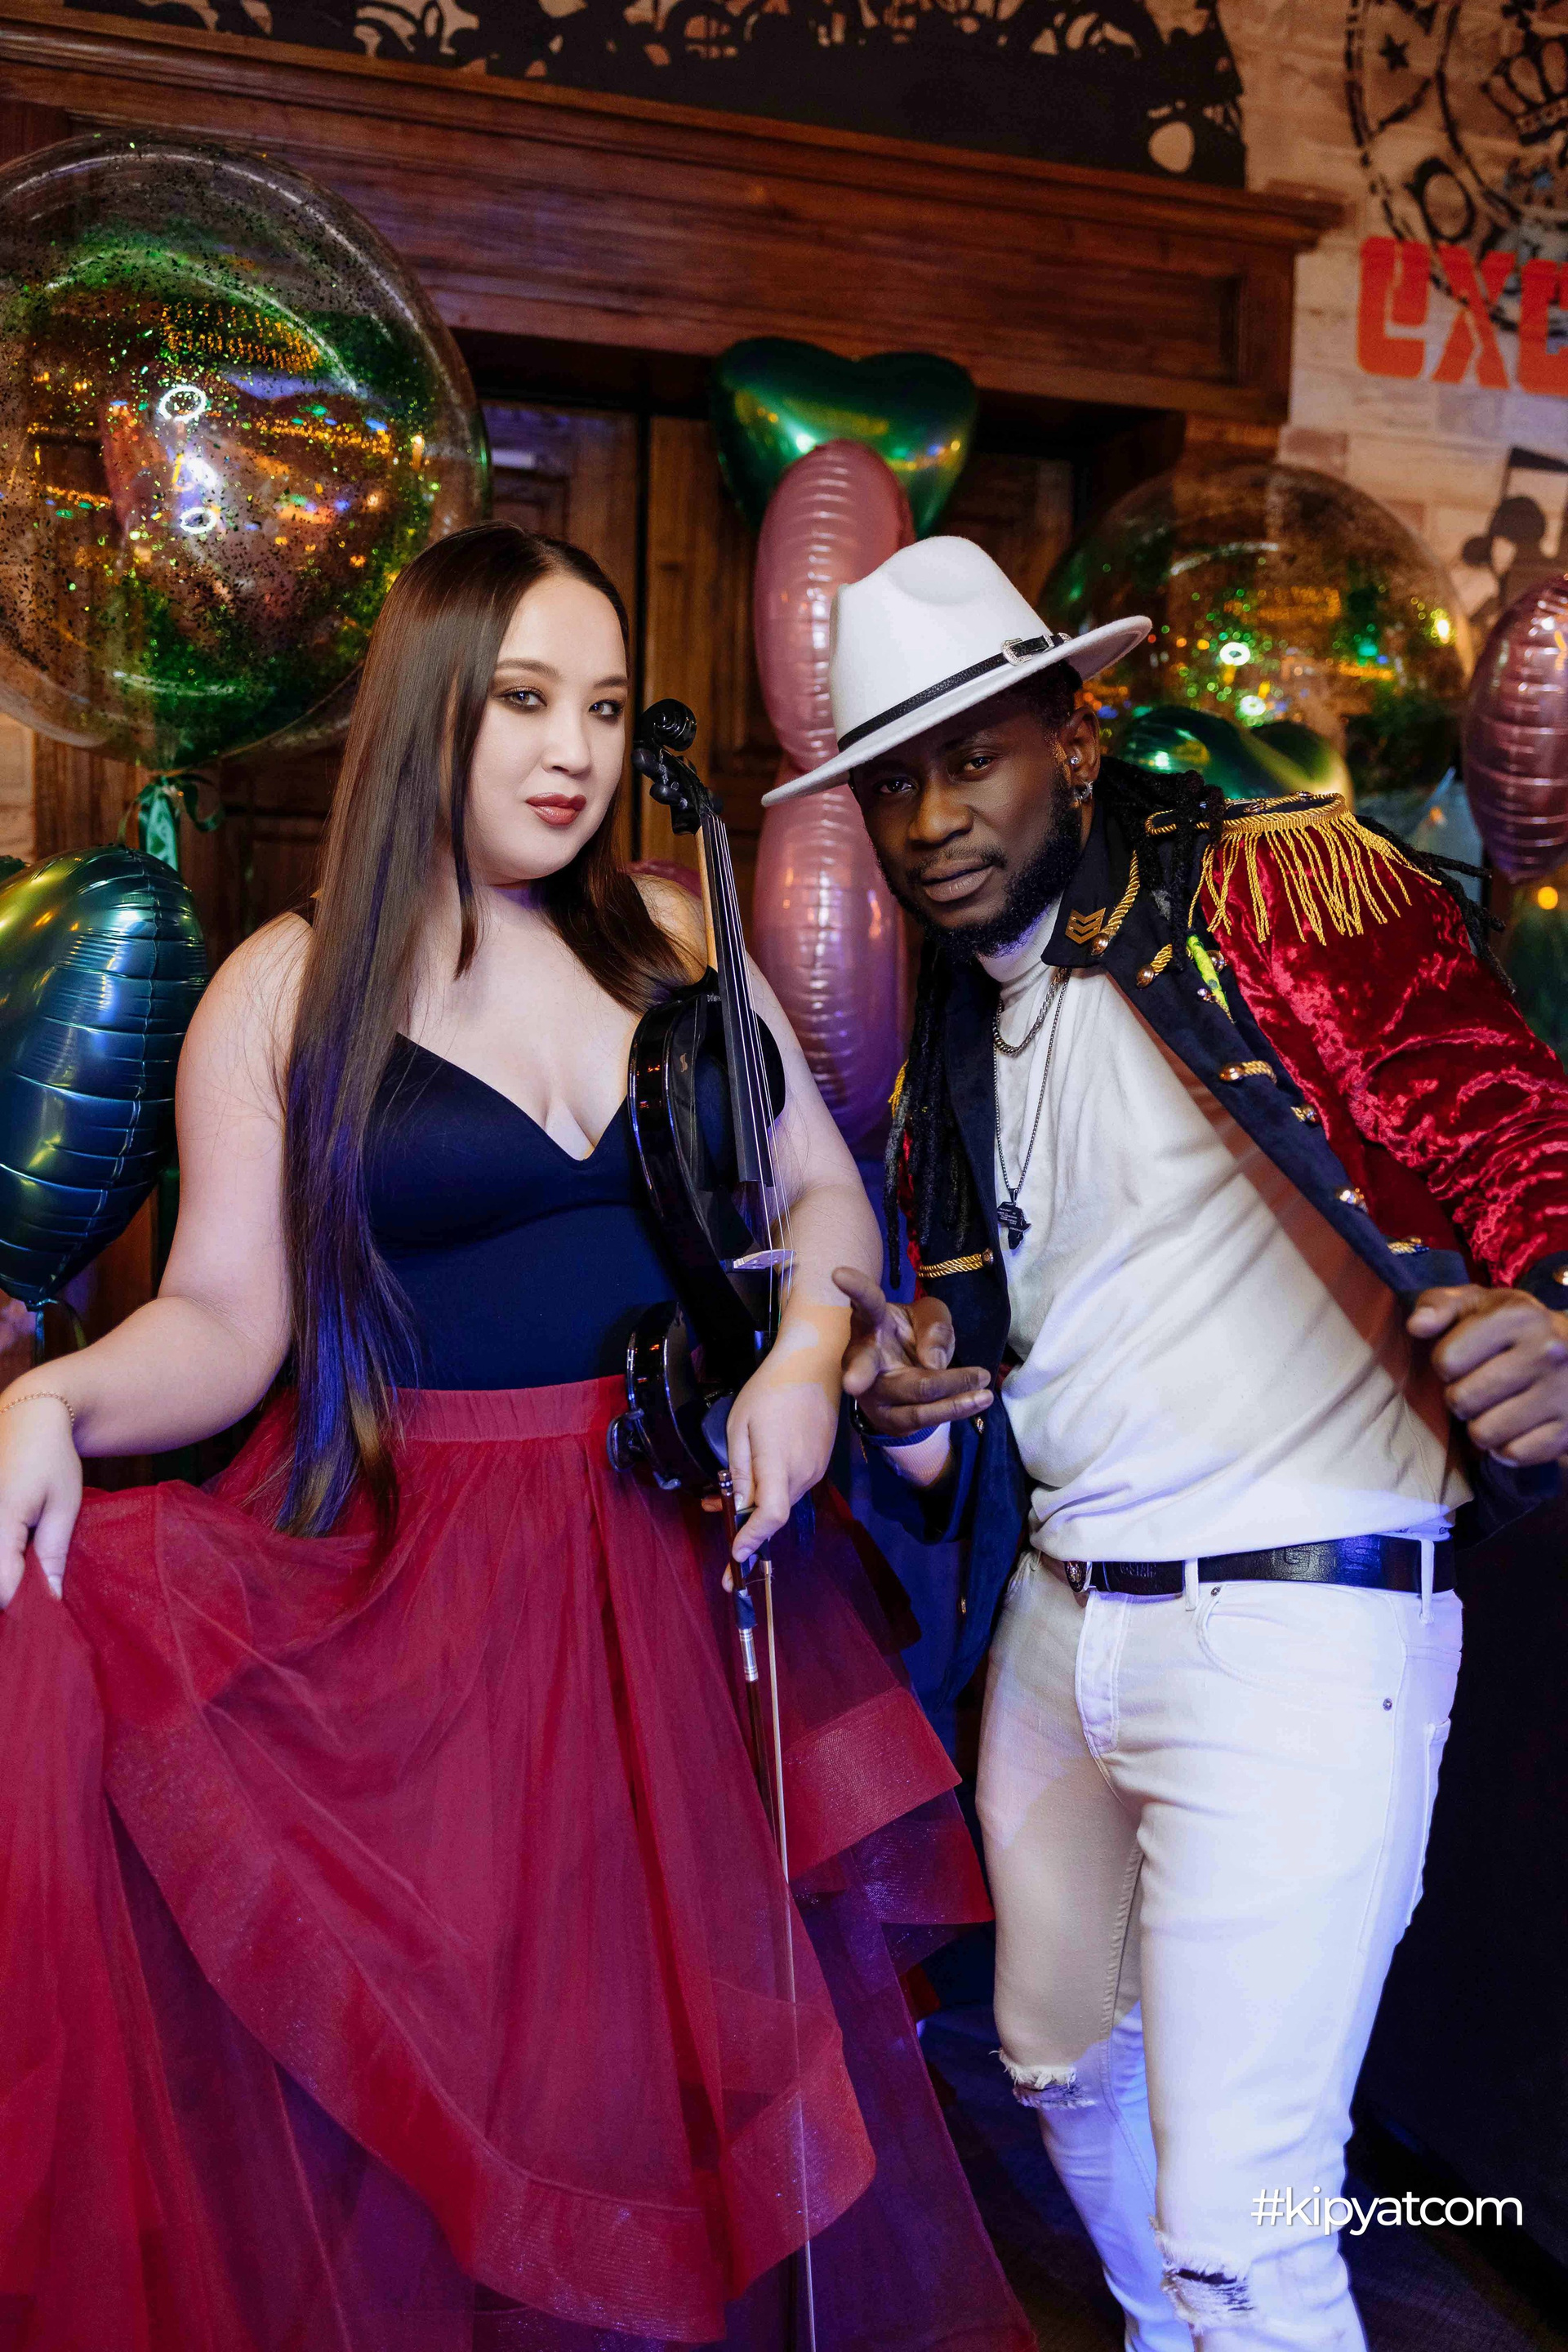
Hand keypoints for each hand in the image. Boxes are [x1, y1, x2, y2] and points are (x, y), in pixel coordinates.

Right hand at [0, 1391, 83, 1606]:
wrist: (26, 1415)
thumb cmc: (52, 1459)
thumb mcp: (64, 1506)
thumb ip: (53, 1555)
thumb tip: (50, 1600)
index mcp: (0, 1521)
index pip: (3, 1590)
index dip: (24, 1606)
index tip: (45, 1609)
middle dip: (9, 1592)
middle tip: (35, 1588)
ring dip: (3, 1571)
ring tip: (22, 1563)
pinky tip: (10, 1548)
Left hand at [724, 1356, 838, 1567]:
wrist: (813, 1366)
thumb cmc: (769, 1391)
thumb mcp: (740, 1427)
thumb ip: (741, 1470)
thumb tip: (739, 1507)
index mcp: (780, 1463)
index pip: (771, 1516)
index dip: (753, 1539)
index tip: (735, 1555)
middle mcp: (803, 1474)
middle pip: (775, 1514)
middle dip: (747, 1528)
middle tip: (720, 1532)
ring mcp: (815, 1469)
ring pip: (783, 1501)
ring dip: (757, 1505)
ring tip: (724, 1494)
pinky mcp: (820, 1463)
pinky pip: (792, 1486)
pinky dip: (772, 1490)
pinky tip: (754, 1477)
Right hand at [832, 1265, 992, 1437]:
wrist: (909, 1373)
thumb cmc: (915, 1334)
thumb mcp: (930, 1317)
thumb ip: (935, 1328)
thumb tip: (933, 1363)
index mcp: (871, 1321)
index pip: (865, 1302)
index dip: (855, 1288)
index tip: (839, 1272)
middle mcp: (862, 1357)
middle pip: (865, 1364)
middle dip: (859, 1374)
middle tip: (853, 1384)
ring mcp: (871, 1393)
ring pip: (913, 1393)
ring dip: (954, 1388)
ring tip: (984, 1381)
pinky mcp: (888, 1419)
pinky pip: (923, 1417)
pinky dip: (955, 1408)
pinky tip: (979, 1399)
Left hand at [1408, 1285, 1567, 1464]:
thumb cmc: (1515, 1328)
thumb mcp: (1479, 1304)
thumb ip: (1439, 1305)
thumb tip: (1416, 1325)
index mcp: (1519, 1317)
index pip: (1447, 1360)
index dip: (1445, 1363)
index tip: (1463, 1359)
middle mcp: (1546, 1352)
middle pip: (1462, 1399)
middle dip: (1460, 1397)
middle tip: (1477, 1387)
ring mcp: (1562, 1393)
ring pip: (1484, 1432)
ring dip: (1481, 1425)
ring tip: (1495, 1406)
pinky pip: (1514, 1454)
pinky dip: (1507, 1447)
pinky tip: (1515, 1426)